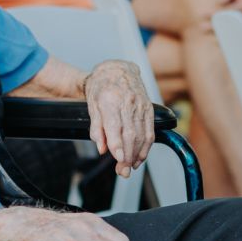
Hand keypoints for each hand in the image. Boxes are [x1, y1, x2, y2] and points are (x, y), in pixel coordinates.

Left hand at [84, 60, 153, 177]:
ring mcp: (140, 105)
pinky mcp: (149, 108)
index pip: (115, 126)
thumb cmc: (102, 87)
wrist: (117, 69)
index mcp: (110, 100)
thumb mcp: (91, 105)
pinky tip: (140, 157)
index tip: (118, 160)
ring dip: (136, 154)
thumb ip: (96, 128)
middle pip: (130, 134)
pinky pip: (150, 131)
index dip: (118, 145)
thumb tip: (102, 148)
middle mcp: (128, 102)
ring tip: (129, 167)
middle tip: (122, 172)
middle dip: (127, 156)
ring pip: (141, 134)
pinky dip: (146, 147)